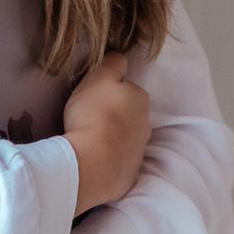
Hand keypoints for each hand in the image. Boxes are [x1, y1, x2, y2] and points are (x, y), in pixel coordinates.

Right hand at [62, 52, 150, 215]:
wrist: (91, 163)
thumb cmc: (93, 114)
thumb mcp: (99, 76)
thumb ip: (112, 63)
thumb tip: (120, 57)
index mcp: (140, 99)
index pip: (126, 89)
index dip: (108, 92)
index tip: (93, 98)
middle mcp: (146, 125)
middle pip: (128, 115)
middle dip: (113, 116)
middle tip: (88, 119)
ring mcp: (138, 152)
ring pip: (125, 139)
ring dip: (111, 139)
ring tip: (88, 141)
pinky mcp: (129, 175)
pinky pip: (118, 163)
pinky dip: (108, 161)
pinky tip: (93, 160)